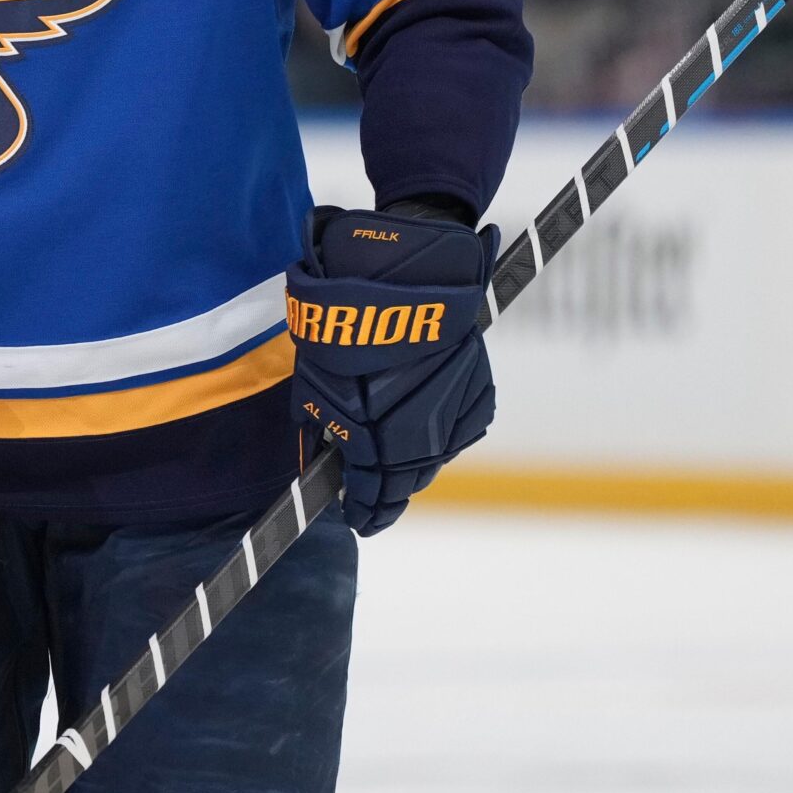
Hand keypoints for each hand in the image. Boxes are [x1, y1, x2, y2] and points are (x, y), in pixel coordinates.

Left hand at [284, 201, 496, 533]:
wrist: (408, 274)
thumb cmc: (347, 319)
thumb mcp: (316, 374)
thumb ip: (321, 421)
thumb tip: (320, 456)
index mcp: (371, 436)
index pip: (368, 490)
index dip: (362, 509)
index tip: (356, 519)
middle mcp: (416, 435)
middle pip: (405, 483)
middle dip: (389, 497)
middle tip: (376, 508)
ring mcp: (452, 418)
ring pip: (433, 460)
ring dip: (414, 470)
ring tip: (398, 478)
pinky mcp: (477, 397)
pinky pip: (456, 431)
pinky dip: (439, 437)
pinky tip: (424, 438)